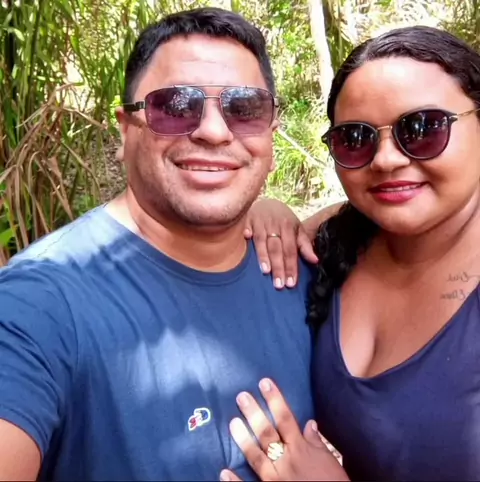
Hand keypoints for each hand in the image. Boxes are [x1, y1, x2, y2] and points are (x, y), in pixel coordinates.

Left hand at [220, 378, 348, 481]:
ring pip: (256, 456)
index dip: (274, 400)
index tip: (264, 383)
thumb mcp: (331, 461)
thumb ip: (318, 443)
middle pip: (267, 433)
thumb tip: (309, 422)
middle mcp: (286, 461)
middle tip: (241, 396)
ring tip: (232, 422)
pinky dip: (235, 481)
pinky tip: (224, 470)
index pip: (285, 419)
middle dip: (254, 413)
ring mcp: (276, 479)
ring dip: (243, 439)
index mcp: (301, 449)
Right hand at [244, 199, 317, 288]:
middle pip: (277, 248)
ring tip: (266, 271)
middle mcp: (275, 224)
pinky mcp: (248, 218)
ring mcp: (260, 221)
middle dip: (278, 267)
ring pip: (262, 241)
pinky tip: (246, 238)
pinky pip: (246, 226)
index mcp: (288, 227)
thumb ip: (304, 245)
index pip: (290, 250)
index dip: (291, 267)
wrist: (268, 201)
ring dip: (263, 255)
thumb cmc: (283, 219)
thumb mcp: (297, 229)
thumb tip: (315, 261)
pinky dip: (246, 232)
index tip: (291, 283)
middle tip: (279, 285)